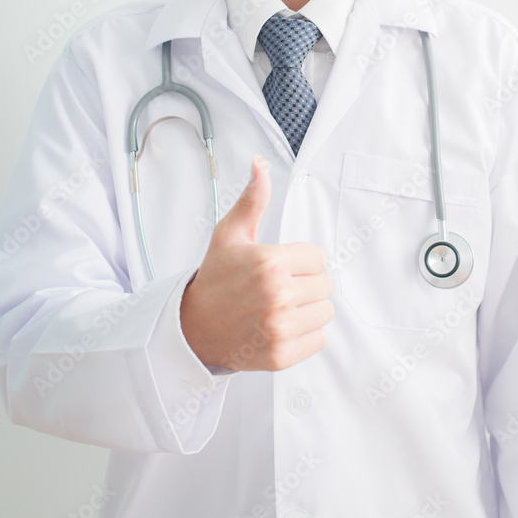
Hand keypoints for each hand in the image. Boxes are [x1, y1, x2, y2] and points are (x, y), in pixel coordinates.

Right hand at [179, 155, 333, 370]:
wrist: (192, 328)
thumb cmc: (215, 278)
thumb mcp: (230, 234)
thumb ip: (253, 198)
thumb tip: (260, 163)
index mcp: (270, 262)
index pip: (319, 257)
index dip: (301, 260)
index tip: (279, 266)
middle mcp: (277, 295)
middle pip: (325, 284)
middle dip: (305, 284)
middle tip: (277, 288)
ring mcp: (280, 327)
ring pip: (325, 312)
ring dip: (307, 310)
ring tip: (279, 308)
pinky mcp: (282, 354)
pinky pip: (319, 338)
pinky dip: (305, 335)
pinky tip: (280, 327)